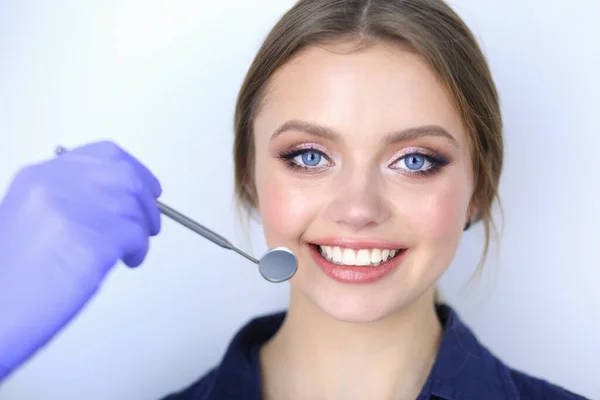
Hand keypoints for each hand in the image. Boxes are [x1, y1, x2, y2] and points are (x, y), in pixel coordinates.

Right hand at [0, 141, 161, 380]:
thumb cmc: (10, 279)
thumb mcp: (32, 220)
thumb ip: (70, 201)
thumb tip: (114, 204)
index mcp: (39, 177)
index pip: (102, 155)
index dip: (132, 169)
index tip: (145, 186)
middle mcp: (56, 185)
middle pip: (125, 175)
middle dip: (145, 200)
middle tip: (149, 223)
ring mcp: (74, 209)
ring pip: (134, 205)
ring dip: (141, 229)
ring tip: (129, 250)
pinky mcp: (92, 238)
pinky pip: (136, 234)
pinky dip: (139, 249)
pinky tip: (127, 262)